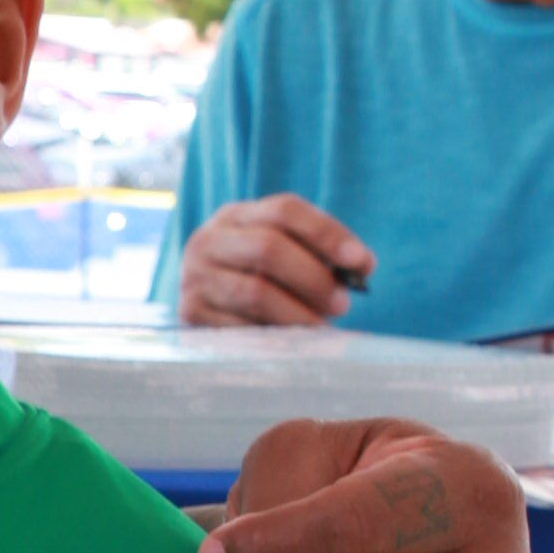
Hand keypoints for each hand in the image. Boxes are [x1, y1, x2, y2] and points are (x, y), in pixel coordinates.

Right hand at [178, 192, 372, 328]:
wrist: (209, 305)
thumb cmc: (260, 277)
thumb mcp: (283, 252)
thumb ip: (320, 254)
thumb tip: (363, 265)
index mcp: (236, 215)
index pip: (285, 210)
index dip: (327, 234)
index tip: (361, 262)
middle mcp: (208, 239)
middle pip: (268, 248)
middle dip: (314, 278)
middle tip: (342, 303)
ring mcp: (195, 276)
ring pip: (256, 292)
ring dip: (299, 314)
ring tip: (322, 326)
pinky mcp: (190, 313)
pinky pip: (240, 326)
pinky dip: (274, 336)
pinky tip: (292, 342)